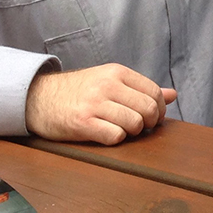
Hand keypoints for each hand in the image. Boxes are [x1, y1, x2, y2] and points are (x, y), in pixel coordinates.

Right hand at [25, 63, 177, 144]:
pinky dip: (115, 139)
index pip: (154, 91)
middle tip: (140, 127)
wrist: (39, 97)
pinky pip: (115, 137)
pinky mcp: (83, 123)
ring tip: (121, 129)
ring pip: (134, 124)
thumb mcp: (110, 81)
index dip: (160, 109)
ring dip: (132, 132)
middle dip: (149, 123)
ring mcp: (95, 104)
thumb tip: (173, 95)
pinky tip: (106, 134)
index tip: (154, 118)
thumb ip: (141, 88)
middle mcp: (107, 85)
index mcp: (117, 72)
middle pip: (149, 109)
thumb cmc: (79, 91)